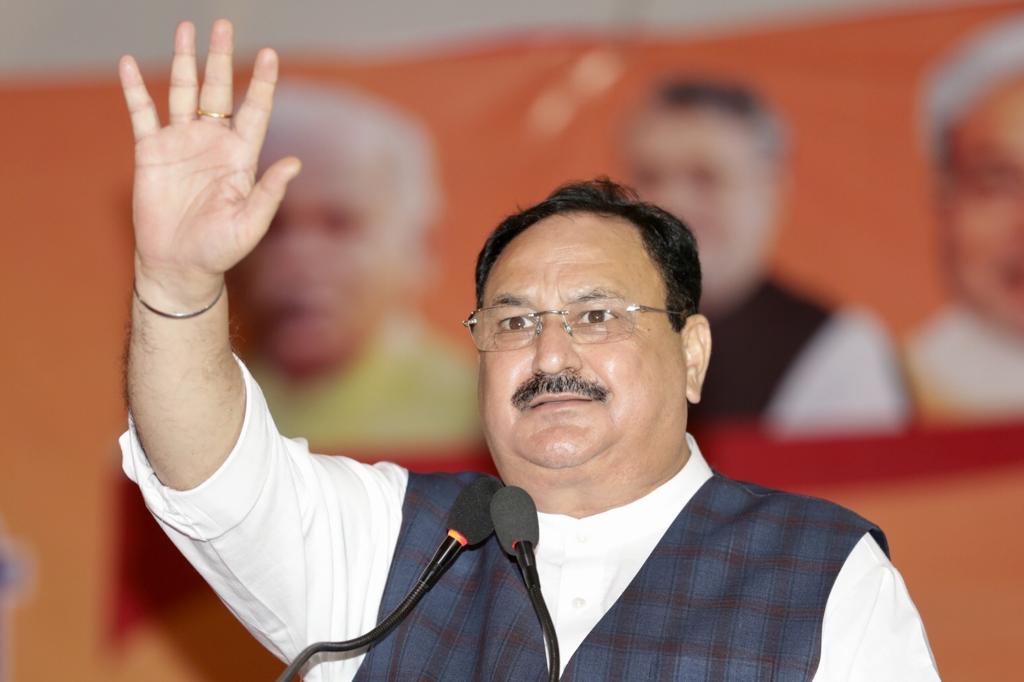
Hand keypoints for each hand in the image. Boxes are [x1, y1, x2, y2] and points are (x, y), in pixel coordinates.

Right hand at [119, 19, 299, 308]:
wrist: (178, 265)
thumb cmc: (220, 250)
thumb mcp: (250, 224)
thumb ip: (270, 193)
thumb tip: (295, 163)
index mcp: (240, 157)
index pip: (254, 110)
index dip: (262, 82)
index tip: (269, 54)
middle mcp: (212, 142)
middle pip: (218, 90)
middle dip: (220, 57)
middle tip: (222, 25)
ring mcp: (181, 143)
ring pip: (182, 92)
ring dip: (183, 61)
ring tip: (186, 29)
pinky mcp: (151, 152)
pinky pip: (142, 113)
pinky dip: (135, 88)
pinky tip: (129, 63)